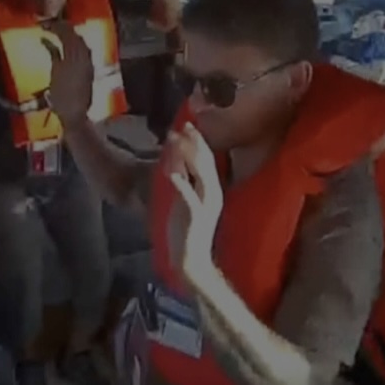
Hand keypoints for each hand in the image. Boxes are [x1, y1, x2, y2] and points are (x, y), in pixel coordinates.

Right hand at [41, 21, 93, 127]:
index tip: (44, 23)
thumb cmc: (61, 96)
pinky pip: (84, 50)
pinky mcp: (90, 68)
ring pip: (81, 42)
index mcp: (74, 56)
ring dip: (71, 35)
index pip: (66, 33)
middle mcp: (85, 56)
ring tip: (59, 33)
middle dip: (64, 28)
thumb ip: (53, 54)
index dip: (56, 26)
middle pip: (75, 36)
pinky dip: (76, 44)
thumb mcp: (55, 72)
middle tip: (51, 25)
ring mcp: (89, 62)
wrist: (75, 113)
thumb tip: (45, 40)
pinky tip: (69, 46)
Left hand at [166, 122, 223, 272]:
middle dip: (194, 142)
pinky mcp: (195, 215)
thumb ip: (183, 178)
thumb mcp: (184, 198)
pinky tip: (172, 173)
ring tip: (175, 139)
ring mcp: (206, 203)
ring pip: (200, 173)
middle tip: (184, 125)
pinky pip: (189, 195)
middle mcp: (212, 193)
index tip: (187, 124)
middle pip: (206, 161)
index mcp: (211, 188)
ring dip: (187, 154)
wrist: (191, 259)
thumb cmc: (186, 229)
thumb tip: (177, 156)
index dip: (197, 141)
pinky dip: (181, 183)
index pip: (206, 159)